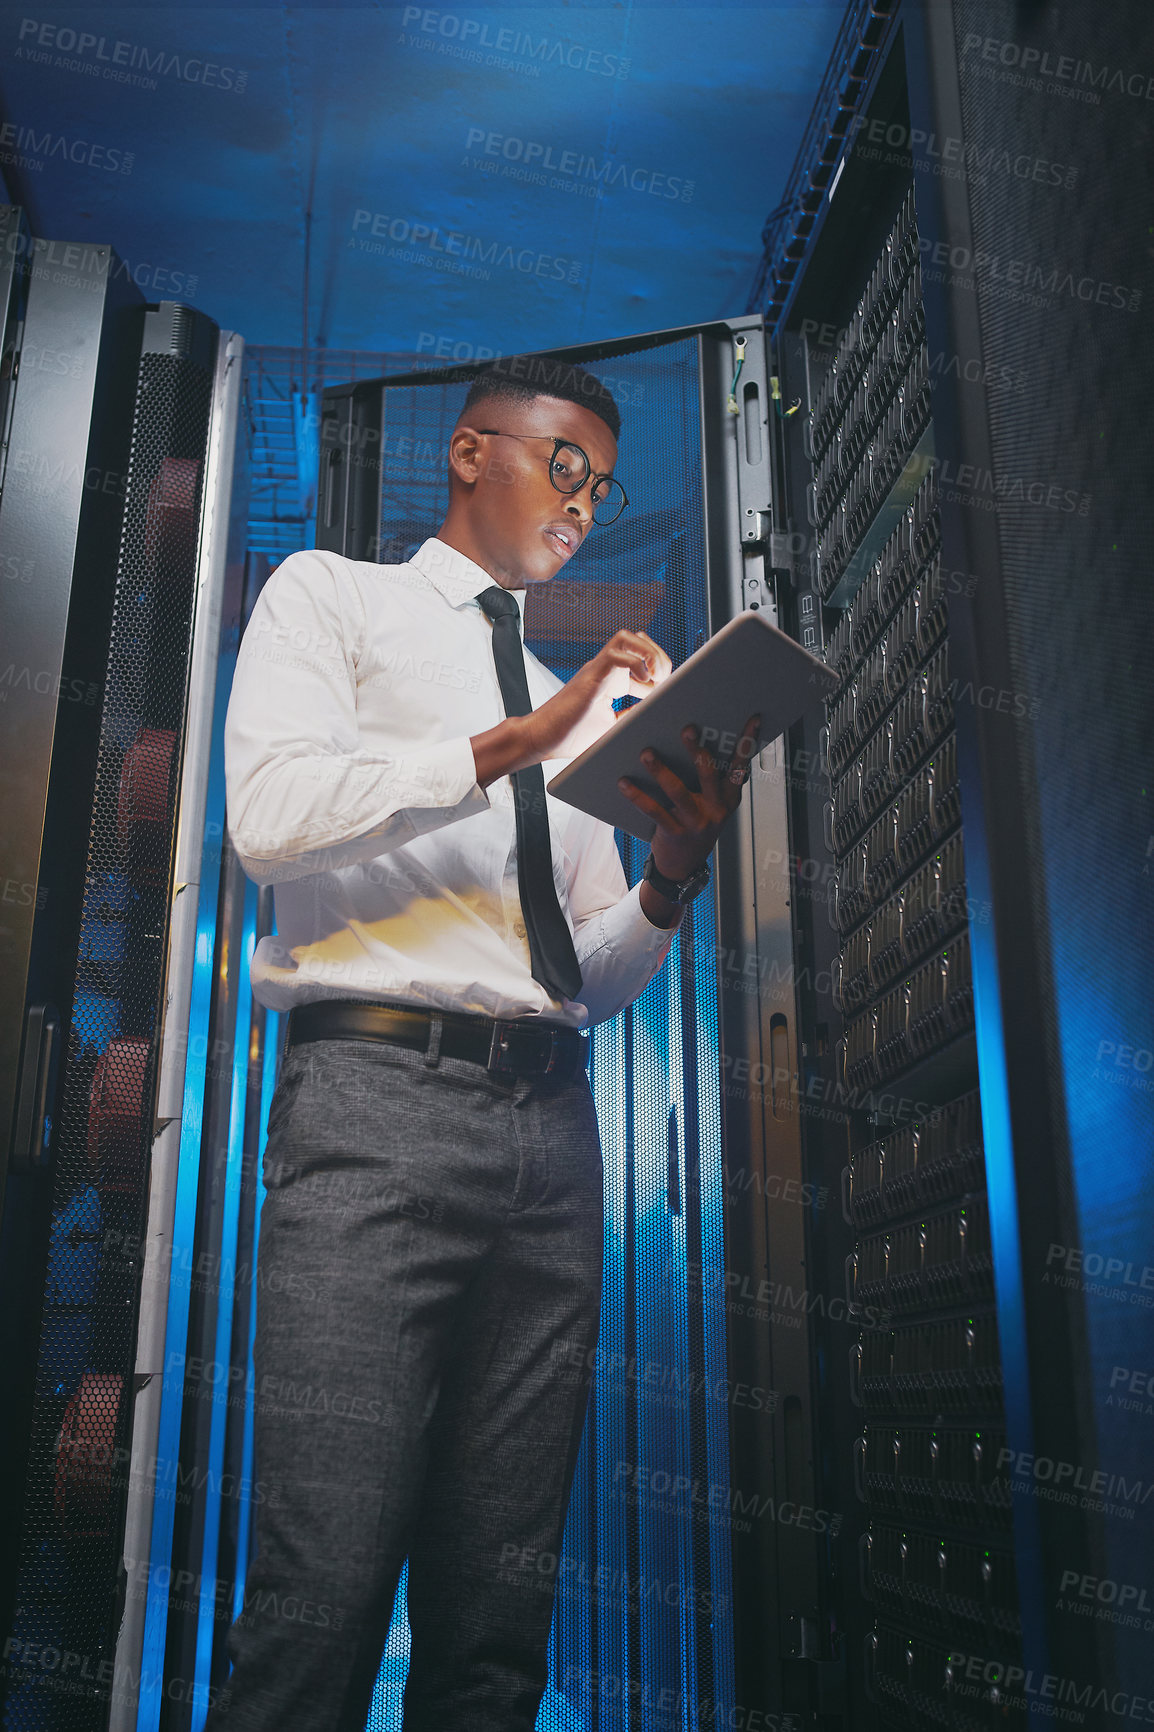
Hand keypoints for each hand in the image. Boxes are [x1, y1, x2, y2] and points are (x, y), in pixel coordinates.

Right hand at [523, 629, 671, 761]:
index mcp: (611, 681)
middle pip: (637, 640)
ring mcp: (597, 670)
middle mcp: (604, 670)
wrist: (539, 739)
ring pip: (627, 637)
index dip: (659, 669)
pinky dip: (636, 663)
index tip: (664, 692)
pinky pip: (616, 654)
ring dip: (648, 653)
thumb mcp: (612, 727)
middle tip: (663, 681)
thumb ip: (631, 715)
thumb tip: (654, 712)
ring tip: (655, 677)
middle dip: (658, 655)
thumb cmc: (569, 736)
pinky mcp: (590, 676)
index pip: (640, 658)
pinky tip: (641, 682)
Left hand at [617, 713, 761, 881]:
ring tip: (647, 753)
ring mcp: (695, 823)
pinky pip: (654, 811)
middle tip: (687, 729)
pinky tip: (624, 782)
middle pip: (709, 774)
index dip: (747, 743)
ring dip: (660, 770)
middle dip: (698, 750)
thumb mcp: (710, 806)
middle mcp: (715, 810)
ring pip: (678, 791)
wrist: (683, 866)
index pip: (740, 766)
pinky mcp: (674, 833)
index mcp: (728, 799)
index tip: (752, 720)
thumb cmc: (695, 827)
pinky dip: (637, 796)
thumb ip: (708, 780)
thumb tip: (692, 742)